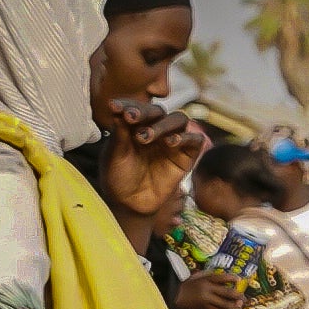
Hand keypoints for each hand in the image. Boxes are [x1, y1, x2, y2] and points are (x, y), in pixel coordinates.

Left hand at [96, 98, 207, 218]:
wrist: (131, 203)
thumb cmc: (118, 177)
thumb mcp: (114, 155)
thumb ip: (119, 134)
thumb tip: (118, 110)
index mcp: (135, 126)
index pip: (136, 108)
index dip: (127, 104)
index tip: (114, 107)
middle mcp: (156, 129)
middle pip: (158, 111)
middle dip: (144, 112)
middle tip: (130, 118)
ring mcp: (172, 141)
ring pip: (178, 120)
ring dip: (163, 124)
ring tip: (145, 136)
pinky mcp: (187, 155)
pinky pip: (194, 140)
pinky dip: (185, 138)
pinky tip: (171, 142)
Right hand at [178, 271, 248, 308]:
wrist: (174, 297)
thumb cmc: (187, 286)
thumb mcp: (196, 277)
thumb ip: (209, 276)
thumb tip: (225, 278)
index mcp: (205, 281)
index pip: (221, 278)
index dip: (231, 278)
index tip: (238, 280)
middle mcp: (207, 291)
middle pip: (226, 293)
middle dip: (237, 296)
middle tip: (243, 298)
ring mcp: (206, 301)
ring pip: (223, 305)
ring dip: (234, 307)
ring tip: (239, 308)